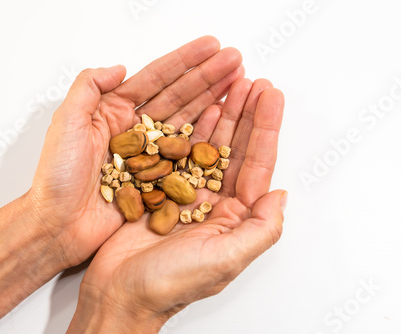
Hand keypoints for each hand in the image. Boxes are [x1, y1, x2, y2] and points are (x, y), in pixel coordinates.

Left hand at [25, 36, 243, 267]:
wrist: (59, 224)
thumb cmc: (57, 176)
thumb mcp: (65, 122)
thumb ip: (89, 88)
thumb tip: (120, 67)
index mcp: (113, 111)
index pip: (155, 80)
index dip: (184, 62)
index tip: (211, 46)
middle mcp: (135, 129)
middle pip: (177, 97)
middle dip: (207, 77)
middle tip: (235, 60)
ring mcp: (148, 154)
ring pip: (186, 122)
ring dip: (212, 101)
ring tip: (237, 84)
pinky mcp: (157, 179)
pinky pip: (185, 156)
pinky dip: (205, 139)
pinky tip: (224, 122)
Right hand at [68, 78, 285, 332]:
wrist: (120, 293)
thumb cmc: (170, 284)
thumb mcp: (225, 259)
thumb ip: (260, 228)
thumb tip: (280, 194)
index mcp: (234, 218)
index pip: (257, 165)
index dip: (265, 129)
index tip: (270, 97)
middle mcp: (214, 203)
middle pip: (236, 149)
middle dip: (246, 114)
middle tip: (251, 81)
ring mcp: (186, 194)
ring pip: (208, 146)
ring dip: (220, 116)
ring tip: (228, 86)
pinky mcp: (160, 190)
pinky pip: (178, 152)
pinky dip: (187, 129)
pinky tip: (197, 110)